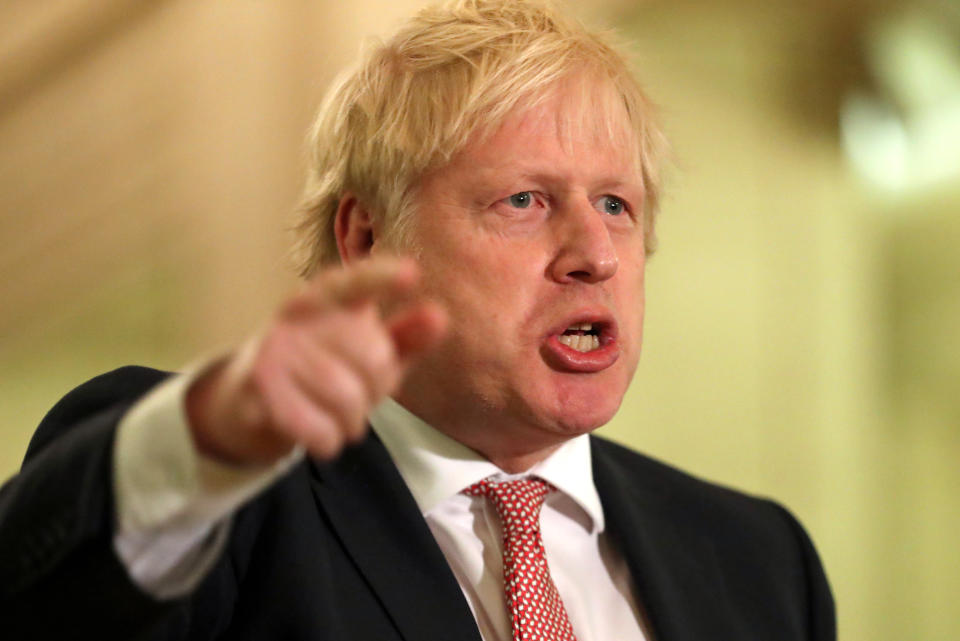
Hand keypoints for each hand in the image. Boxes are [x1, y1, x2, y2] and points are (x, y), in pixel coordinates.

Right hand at [184, 257, 445, 464]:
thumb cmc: (320, 369)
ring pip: (348, 399)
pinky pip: (320, 428)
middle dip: (377, 388)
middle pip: (373, 358)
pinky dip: (329, 441)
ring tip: (340, 417)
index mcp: (325, 298)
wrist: (247, 401)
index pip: (355, 283)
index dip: (381, 279)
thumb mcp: (365, 350)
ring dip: (353, 421)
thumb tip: (439, 316)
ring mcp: (273, 351)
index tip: (412, 274)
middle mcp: (296, 317)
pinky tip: (322, 434)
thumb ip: (404, 336)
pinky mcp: (259, 392)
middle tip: (359, 394)